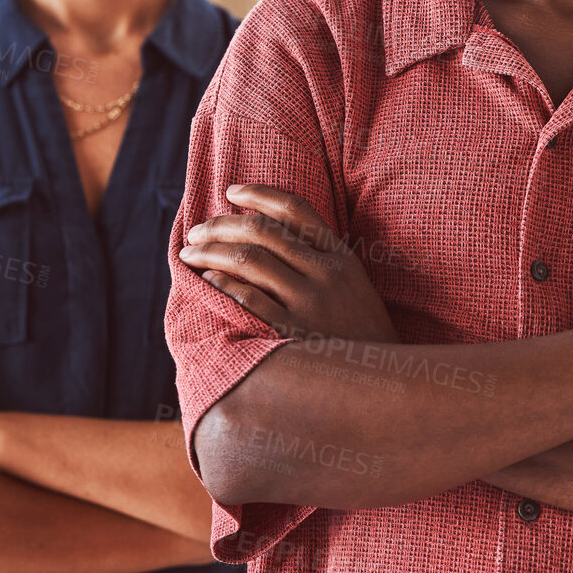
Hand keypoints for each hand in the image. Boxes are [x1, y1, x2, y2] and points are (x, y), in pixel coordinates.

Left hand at [178, 184, 399, 343]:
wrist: (381, 381)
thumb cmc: (360, 330)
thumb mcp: (352, 284)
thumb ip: (321, 257)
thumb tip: (271, 230)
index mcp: (340, 255)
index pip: (295, 208)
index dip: (259, 193)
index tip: (231, 192)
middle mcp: (326, 273)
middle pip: (263, 232)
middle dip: (221, 225)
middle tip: (196, 231)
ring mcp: (310, 302)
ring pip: (250, 260)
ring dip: (212, 252)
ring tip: (190, 254)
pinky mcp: (294, 332)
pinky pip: (250, 299)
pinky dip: (224, 284)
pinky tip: (207, 280)